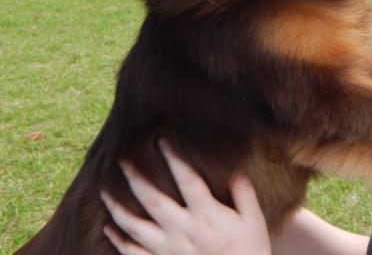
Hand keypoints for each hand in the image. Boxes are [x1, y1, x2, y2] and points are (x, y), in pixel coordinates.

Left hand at [101, 140, 270, 254]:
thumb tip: (236, 166)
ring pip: (135, 226)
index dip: (173, 158)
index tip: (162, 140)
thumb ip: (243, 191)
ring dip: (117, 207)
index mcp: (207, 215)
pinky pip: (133, 252)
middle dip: (135, 177)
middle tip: (122, 159)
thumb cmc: (249, 250)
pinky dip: (118, 240)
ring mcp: (169, 249)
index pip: (187, 180)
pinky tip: (108, 228)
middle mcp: (183, 230)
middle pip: (152, 200)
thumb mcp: (253, 219)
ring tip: (105, 191)